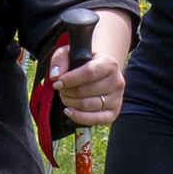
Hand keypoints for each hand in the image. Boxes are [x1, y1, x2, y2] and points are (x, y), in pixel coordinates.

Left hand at [52, 9, 132, 127]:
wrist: (99, 73)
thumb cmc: (83, 63)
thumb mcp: (70, 53)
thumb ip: (60, 59)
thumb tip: (55, 76)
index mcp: (110, 64)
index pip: (90, 73)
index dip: (70, 79)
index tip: (57, 82)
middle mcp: (117, 81)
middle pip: (85, 91)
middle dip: (67, 91)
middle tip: (60, 89)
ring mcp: (117, 99)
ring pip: (87, 105)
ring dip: (69, 102)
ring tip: (64, 96)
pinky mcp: (113, 113)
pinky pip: (95, 120)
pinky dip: (78, 117)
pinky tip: (68, 111)